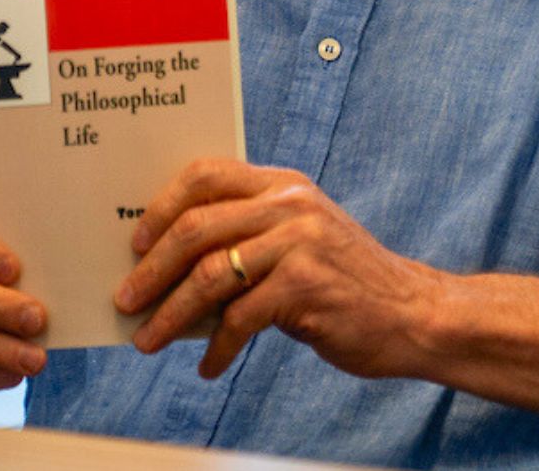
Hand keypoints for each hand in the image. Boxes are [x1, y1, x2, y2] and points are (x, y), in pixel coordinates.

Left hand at [113, 158, 446, 379]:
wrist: (412, 313)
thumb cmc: (344, 282)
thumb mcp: (300, 240)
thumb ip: (249, 236)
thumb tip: (171, 265)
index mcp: (283, 185)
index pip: (206, 173)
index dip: (162, 205)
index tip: (135, 241)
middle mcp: (290, 205)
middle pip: (197, 226)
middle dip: (151, 269)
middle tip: (126, 299)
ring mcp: (299, 243)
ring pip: (209, 275)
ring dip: (170, 314)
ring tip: (147, 340)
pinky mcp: (305, 287)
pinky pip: (240, 319)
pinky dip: (217, 348)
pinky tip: (209, 366)